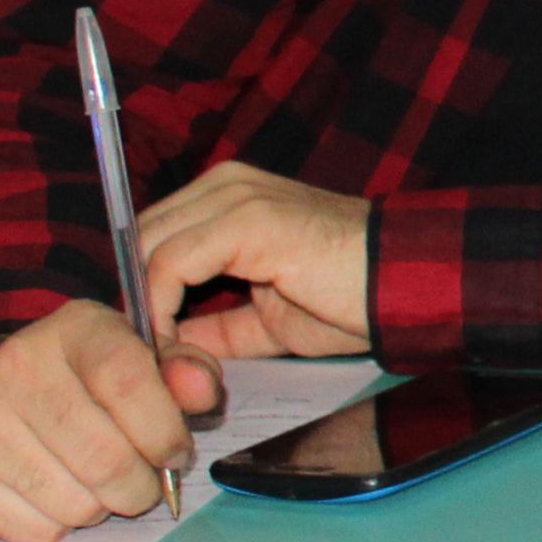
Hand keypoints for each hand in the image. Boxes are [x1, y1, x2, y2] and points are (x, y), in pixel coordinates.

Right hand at [0, 304, 206, 541]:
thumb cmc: (90, 380)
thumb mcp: (145, 358)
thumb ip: (186, 373)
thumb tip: (202, 391)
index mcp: (76, 329)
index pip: (129, 384)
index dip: (164, 433)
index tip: (175, 454)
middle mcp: (17, 367)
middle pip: (105, 459)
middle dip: (140, 486)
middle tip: (141, 482)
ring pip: (74, 504)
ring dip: (101, 508)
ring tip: (95, 482)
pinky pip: (35, 530)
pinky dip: (60, 525)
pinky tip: (54, 492)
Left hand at [133, 161, 376, 359]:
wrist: (403, 287)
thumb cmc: (350, 301)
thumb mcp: (267, 319)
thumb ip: (219, 327)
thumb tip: (172, 349)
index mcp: (231, 198)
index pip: (154, 236)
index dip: (142, 291)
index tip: (148, 344)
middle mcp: (226, 186)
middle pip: (141, 238)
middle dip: (137, 299)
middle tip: (149, 354)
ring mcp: (234, 197)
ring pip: (148, 248)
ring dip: (145, 309)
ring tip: (160, 356)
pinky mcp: (242, 220)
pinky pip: (169, 263)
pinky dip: (159, 308)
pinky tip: (173, 344)